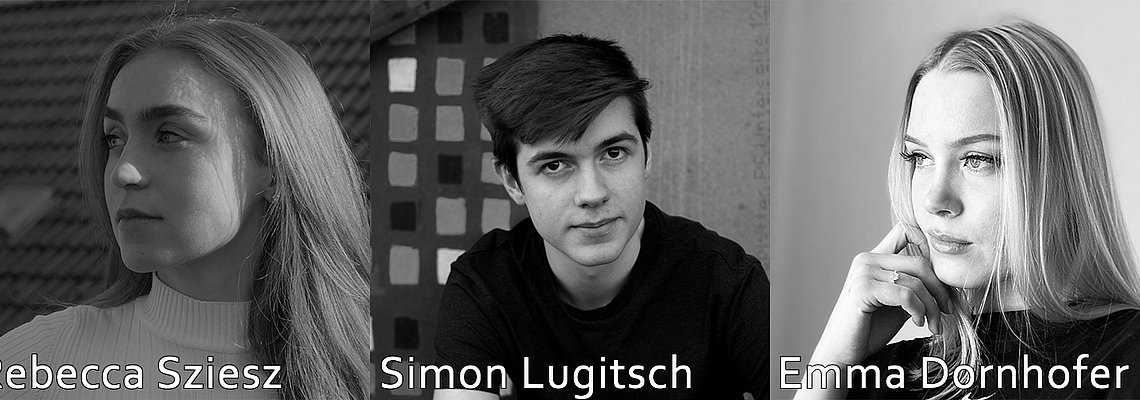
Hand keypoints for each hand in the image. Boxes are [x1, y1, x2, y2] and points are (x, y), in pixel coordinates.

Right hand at [811, 222, 950, 367]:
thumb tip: (947, 283)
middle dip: (940, 289)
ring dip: (931, 307)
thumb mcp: (898, 302)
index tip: (940, 280)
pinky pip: (905, 295)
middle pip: (920, 261)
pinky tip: (918, 322)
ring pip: (916, 282)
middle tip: (946, 310)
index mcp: (874, 258)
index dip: (929, 245)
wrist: (843, 351)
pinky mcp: (863, 289)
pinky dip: (919, 310)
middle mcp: (867, 260)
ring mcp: (863, 273)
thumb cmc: (869, 329)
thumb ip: (915, 287)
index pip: (906, 230)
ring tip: (932, 324)